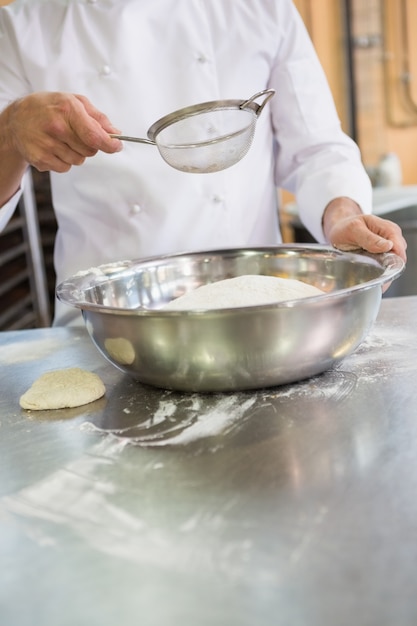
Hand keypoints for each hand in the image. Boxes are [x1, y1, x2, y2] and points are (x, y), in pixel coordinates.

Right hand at [4, 91, 122, 172]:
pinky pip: (65, 168)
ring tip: (61, 139)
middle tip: (75, 134)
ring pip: (79, 161)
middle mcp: (56, 127)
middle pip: (90, 150)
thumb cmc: (48, 108)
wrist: (16, 120)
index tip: (117, 147)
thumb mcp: (74, 101)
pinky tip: (52, 147)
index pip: (95, 135)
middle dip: (89, 145)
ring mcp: (47, 145)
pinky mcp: (40, 159)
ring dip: (76, 153)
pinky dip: (63, 160)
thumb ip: (97, 117)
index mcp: (67, 110)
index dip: (110, 144)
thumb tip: (116, 133)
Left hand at [323, 197, 406, 261]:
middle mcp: (392, 237)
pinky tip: (368, 267)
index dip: (393, 260)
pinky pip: (386, 264)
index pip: (399, 248)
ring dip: (382, 268)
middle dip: (387, 266)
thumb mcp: (353, 230)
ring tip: (367, 266)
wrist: (339, 229)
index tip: (380, 268)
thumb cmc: (345, 227)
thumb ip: (369, 238)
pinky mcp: (383, 253)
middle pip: (398, 257)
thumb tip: (388, 246)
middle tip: (370, 268)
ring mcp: (389, 245)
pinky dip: (379, 268)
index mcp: (388, 228)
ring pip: (393, 262)